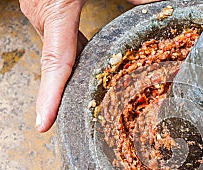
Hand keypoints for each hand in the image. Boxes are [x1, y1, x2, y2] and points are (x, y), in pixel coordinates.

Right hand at [19, 0, 157, 132]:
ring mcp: (38, 10)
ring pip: (59, 48)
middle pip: (61, 62)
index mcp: (56, 9)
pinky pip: (57, 35)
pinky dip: (74, 48)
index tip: (43, 124)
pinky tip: (91, 54)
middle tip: (95, 114)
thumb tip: (164, 7)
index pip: (55, 61)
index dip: (50, 97)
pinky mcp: (42, 5)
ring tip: (99, 89)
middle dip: (77, 87)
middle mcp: (41, 14)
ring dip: (78, 66)